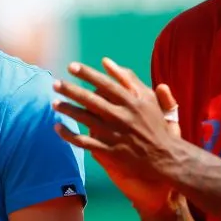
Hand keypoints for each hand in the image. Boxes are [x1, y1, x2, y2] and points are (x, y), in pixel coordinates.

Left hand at [52, 58, 181, 213]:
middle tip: (55, 83)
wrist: (165, 158)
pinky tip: (58, 128)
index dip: (87, 74)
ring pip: (85, 120)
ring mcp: (115, 135)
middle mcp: (122, 117)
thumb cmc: (154, 124)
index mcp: (132, 102)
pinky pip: (84, 142)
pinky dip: (69, 135)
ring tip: (54, 103)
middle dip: (71, 90)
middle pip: (91, 100)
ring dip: (68, 110)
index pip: (105, 84)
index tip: (71, 66)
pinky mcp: (109, 152)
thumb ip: (128, 79)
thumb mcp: (147, 99)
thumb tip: (106, 62)